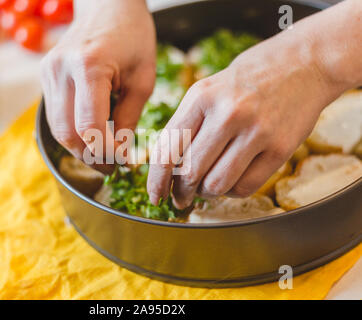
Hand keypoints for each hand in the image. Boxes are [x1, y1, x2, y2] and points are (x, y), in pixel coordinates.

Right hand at [41, 0, 155, 162]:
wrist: (107, 6)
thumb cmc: (132, 38)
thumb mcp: (142, 80)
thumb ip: (128, 119)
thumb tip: (119, 153)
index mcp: (88, 66)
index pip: (89, 127)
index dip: (105, 151)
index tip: (122, 160)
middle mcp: (60, 69)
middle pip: (67, 133)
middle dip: (90, 156)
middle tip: (111, 165)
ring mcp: (48, 72)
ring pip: (57, 128)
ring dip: (79, 148)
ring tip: (102, 153)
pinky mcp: (45, 76)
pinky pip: (55, 115)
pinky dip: (72, 132)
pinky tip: (91, 135)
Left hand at [147, 28, 348, 208]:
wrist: (304, 63)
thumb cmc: (249, 78)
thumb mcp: (209, 89)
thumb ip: (186, 124)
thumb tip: (164, 166)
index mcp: (201, 96)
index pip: (168, 148)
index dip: (156, 180)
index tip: (155, 195)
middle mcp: (228, 113)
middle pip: (190, 172)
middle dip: (180, 192)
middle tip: (181, 198)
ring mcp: (257, 131)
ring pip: (217, 185)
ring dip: (207, 193)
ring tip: (208, 186)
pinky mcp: (280, 148)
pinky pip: (245, 187)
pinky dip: (232, 191)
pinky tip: (232, 181)